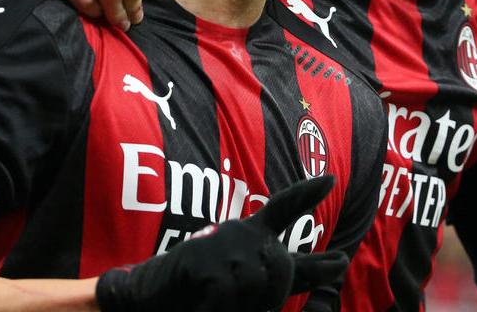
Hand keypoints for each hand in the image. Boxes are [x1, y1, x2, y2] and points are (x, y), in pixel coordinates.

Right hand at [95, 176, 346, 311]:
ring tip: (215, 302)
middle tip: (245, 303)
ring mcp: (223, 245)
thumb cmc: (196, 291)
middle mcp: (241, 233)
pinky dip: (217, 310)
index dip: (308, 192)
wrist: (144, 297)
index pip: (284, 208)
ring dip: (242, 306)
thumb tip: (325, 273)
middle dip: (274, 295)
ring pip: (259, 287)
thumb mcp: (242, 280)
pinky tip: (203, 305)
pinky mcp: (203, 261)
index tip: (331, 178)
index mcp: (251, 234)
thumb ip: (275, 274)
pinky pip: (228, 298)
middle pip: (283, 268)